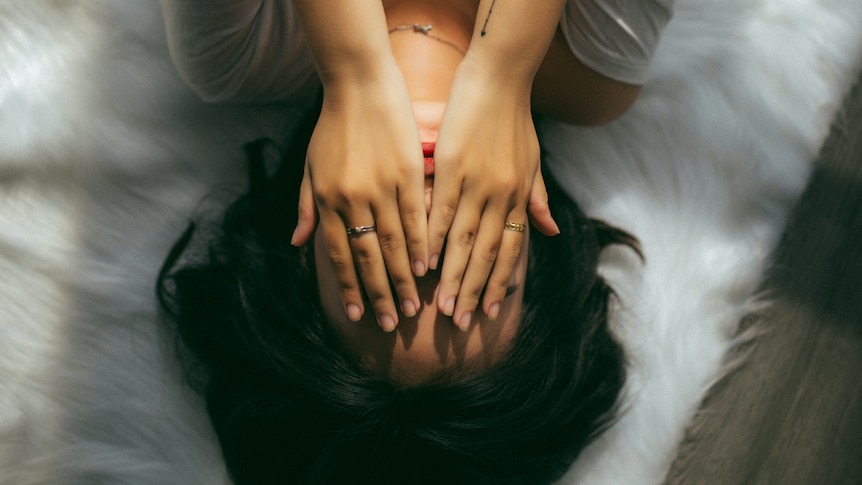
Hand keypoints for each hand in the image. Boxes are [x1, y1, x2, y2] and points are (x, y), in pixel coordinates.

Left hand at [291, 67, 426, 331]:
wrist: (358, 84)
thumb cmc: (332, 127)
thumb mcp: (310, 168)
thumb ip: (306, 208)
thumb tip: (299, 246)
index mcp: (327, 200)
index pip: (337, 254)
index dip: (347, 286)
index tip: (356, 314)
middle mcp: (352, 199)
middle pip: (367, 257)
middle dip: (378, 294)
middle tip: (391, 324)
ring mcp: (381, 187)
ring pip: (393, 243)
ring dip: (403, 277)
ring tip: (413, 306)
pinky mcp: (406, 172)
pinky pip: (415, 216)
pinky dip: (421, 244)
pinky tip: (428, 266)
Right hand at [429, 60, 557, 329]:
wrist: (500, 77)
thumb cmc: (515, 119)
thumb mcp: (534, 162)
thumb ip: (538, 199)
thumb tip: (551, 232)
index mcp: (518, 196)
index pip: (509, 251)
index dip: (499, 283)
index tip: (489, 313)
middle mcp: (501, 196)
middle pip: (486, 254)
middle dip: (474, 291)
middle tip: (461, 323)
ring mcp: (476, 183)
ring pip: (463, 241)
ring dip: (451, 276)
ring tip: (440, 306)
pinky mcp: (453, 167)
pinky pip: (441, 211)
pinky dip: (432, 238)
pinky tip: (422, 262)